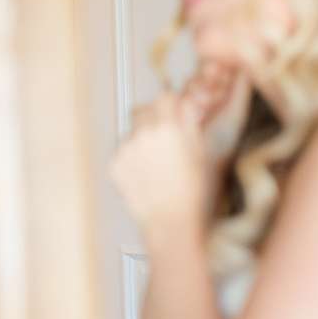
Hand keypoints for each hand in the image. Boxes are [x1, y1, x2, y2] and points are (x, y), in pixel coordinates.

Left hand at [110, 62, 240, 234]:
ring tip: (157, 163)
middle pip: (144, 109)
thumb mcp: (201, 154)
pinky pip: (124, 151)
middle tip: (165, 135)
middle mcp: (144, 134)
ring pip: (133, 131)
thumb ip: (190, 125)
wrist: (170, 220)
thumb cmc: (191, 192)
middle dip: (154, 117)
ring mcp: (127, 148)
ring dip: (143, 138)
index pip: (165, 97)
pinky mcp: (115, 164)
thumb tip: (185, 107)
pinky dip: (133, 158)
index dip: (171, 104)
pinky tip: (147, 174)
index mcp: (169, 128)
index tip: (174, 111)